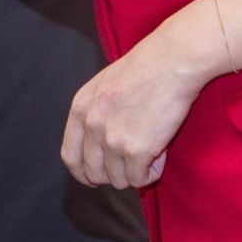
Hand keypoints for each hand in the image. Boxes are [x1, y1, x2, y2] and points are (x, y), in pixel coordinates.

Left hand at [61, 37, 205, 189]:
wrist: (170, 62)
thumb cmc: (143, 71)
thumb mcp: (102, 87)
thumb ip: (94, 114)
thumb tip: (98, 146)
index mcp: (80, 109)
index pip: (70, 156)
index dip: (83, 172)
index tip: (95, 178)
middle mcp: (91, 126)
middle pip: (93, 173)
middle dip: (112, 176)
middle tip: (131, 167)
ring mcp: (112, 140)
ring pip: (118, 179)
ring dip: (135, 173)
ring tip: (151, 153)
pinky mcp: (137, 150)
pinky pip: (140, 179)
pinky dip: (151, 174)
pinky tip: (160, 156)